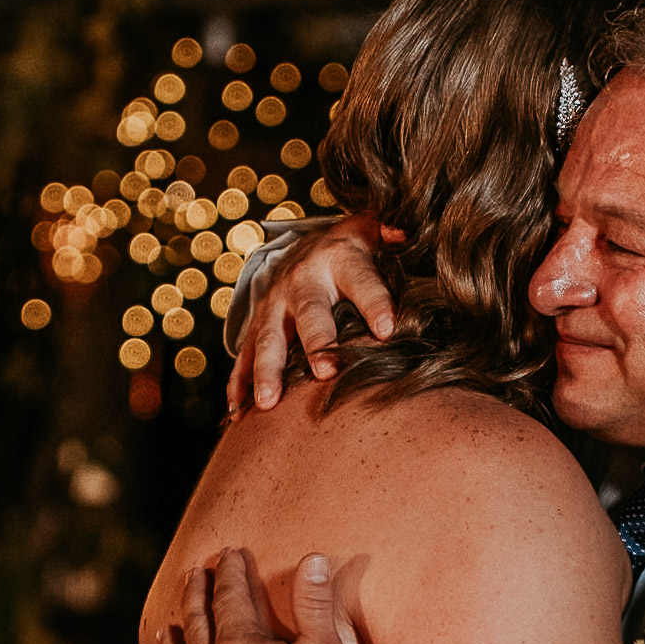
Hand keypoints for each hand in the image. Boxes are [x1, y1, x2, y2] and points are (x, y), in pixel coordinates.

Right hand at [228, 214, 400, 413]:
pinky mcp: (259, 325)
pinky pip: (244, 355)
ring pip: (269, 339)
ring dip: (268, 371)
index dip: (375, 304)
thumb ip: (392, 233)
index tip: (387, 330)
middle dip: (317, 343)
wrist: (309, 246)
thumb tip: (405, 233)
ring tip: (269, 403)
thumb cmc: (355, 248)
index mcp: (341, 259)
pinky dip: (239, 384)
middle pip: (309, 313)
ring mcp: (276, 305)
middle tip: (324, 371)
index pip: (362, 282)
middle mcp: (303, 281)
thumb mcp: (375, 231)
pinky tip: (239, 412)